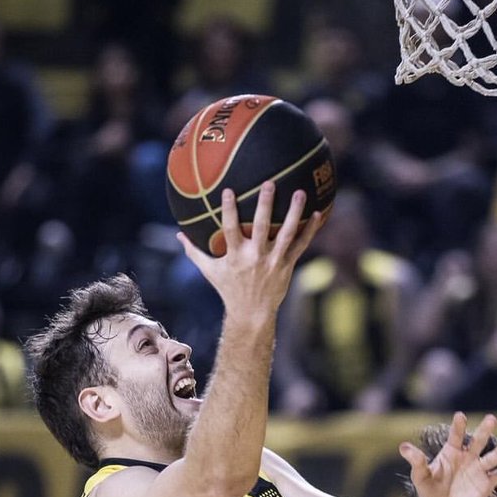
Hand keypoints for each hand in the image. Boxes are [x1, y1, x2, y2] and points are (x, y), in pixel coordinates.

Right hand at [176, 181, 323, 320]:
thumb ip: (195, 251)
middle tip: (269, 183)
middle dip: (265, 205)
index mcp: (235, 256)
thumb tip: (178, 235)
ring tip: (299, 193)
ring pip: (286, 233)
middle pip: (261, 227)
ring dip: (294, 213)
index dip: (229, 210)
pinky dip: (310, 231)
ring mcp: (274, 261)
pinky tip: (318, 214)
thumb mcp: (210, 271)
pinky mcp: (288, 265)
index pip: (230, 229)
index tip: (229, 191)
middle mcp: (255, 257)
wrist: (252, 313)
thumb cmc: (229, 289)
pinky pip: (301, 245)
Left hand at [400, 412, 496, 496]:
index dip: (458, 427)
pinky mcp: (486, 484)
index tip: (460, 416)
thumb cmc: (429, 492)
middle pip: (477, 441)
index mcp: (451, 452)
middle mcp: (467, 457)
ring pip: (492, 457)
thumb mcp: (420, 477)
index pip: (455, 436)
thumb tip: (403, 447)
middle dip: (484, 430)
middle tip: (492, 418)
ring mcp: (478, 470)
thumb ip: (416, 461)